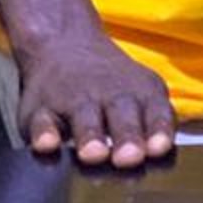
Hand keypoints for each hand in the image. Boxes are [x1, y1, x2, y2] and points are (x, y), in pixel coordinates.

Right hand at [13, 28, 176, 167]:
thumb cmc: (113, 84)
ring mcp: (74, 101)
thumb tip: (162, 155)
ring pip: (84, 118)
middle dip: (128, 137)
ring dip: (90, 136)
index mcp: (141, 94)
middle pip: (123, 116)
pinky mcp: (40, 110)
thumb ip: (155, 125)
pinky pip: (41, 122)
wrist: (65, 44)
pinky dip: (43, 133)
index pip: (156, 113)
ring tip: (94, 154)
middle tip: (130, 158)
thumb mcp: (144, 94)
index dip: (158, 130)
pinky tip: (47, 145)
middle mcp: (110, 95)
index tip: (159, 148)